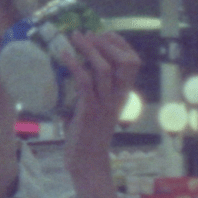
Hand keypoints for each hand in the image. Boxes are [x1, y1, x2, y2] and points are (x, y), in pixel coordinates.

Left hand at [59, 31, 141, 197]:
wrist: (87, 163)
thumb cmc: (87, 136)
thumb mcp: (94, 108)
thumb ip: (88, 91)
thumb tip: (69, 70)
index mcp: (122, 95)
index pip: (133, 63)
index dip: (120, 44)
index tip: (104, 34)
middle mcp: (117, 98)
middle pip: (127, 62)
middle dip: (107, 42)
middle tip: (88, 34)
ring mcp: (104, 105)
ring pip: (105, 69)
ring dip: (90, 49)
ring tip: (75, 37)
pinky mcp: (89, 112)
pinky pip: (85, 83)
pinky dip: (74, 65)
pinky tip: (64, 56)